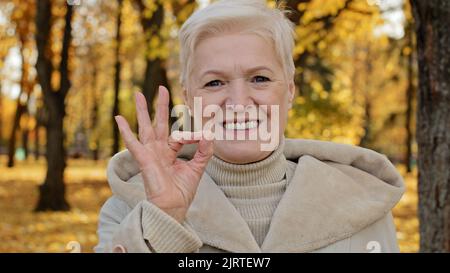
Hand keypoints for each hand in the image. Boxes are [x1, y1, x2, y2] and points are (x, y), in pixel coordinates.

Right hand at [114, 86, 213, 222]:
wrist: (173, 208)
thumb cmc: (182, 191)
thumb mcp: (197, 168)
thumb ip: (204, 151)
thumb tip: (209, 133)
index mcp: (170, 153)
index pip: (179, 135)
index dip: (192, 134)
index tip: (203, 136)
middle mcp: (158, 151)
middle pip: (158, 123)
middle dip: (160, 106)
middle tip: (162, 88)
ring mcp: (150, 154)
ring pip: (145, 127)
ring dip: (141, 110)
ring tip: (138, 94)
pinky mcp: (144, 160)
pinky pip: (134, 144)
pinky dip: (126, 131)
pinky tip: (119, 119)